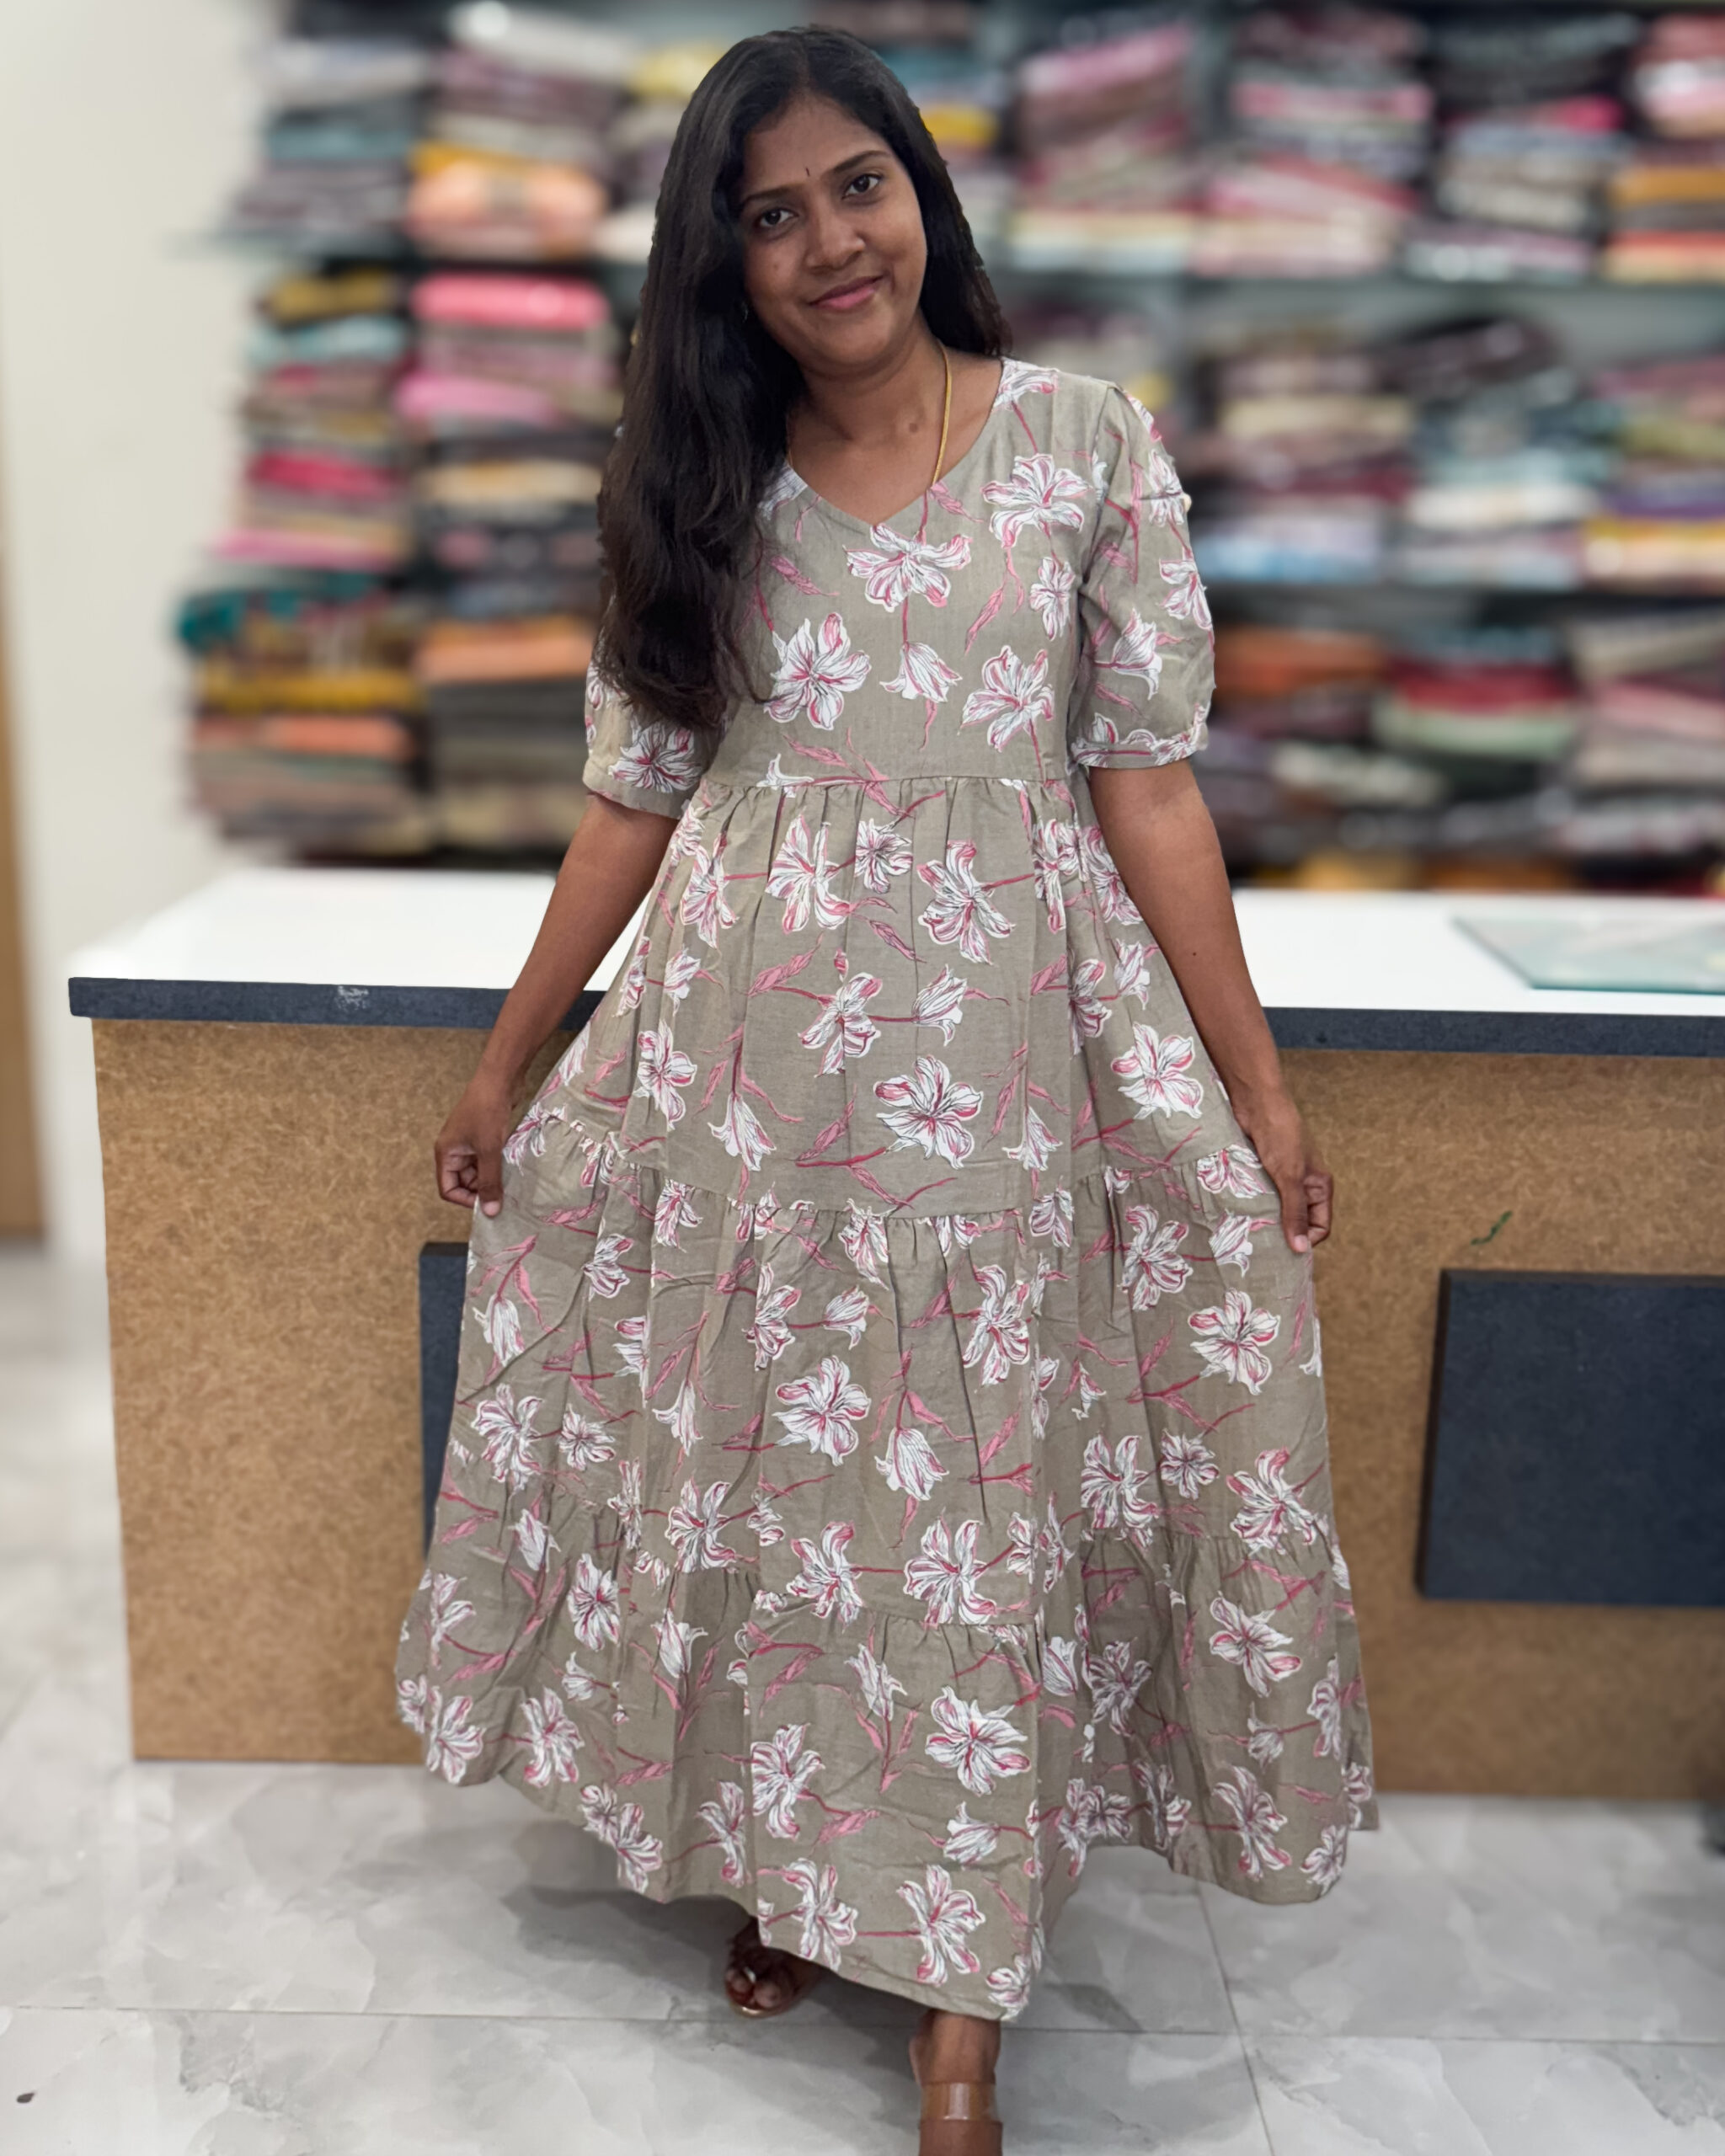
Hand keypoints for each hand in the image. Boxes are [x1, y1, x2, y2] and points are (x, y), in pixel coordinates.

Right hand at [433, 1073, 514, 1216]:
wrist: (499, 1079)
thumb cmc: (487, 1112)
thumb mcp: (488, 1150)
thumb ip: (489, 1181)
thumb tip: (490, 1211)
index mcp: (446, 1153)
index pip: (448, 1189)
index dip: (466, 1200)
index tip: (488, 1203)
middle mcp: (454, 1150)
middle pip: (464, 1182)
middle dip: (482, 1189)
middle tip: (504, 1194)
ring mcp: (469, 1143)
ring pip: (479, 1171)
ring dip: (493, 1177)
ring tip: (510, 1180)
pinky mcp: (484, 1136)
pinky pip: (488, 1159)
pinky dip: (498, 1165)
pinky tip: (512, 1167)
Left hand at [1230, 1088, 1331, 1255]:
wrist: (1256, 1102)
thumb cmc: (1280, 1135)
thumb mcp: (1289, 1177)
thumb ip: (1295, 1213)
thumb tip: (1301, 1249)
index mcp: (1319, 1187)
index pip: (1321, 1227)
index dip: (1307, 1241)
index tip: (1284, 1252)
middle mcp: (1303, 1185)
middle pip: (1298, 1221)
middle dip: (1284, 1233)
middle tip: (1263, 1248)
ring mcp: (1282, 1178)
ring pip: (1276, 1210)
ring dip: (1265, 1220)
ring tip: (1250, 1233)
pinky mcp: (1261, 1172)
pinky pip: (1260, 1197)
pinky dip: (1252, 1206)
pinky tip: (1240, 1214)